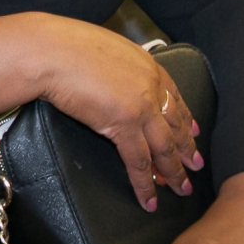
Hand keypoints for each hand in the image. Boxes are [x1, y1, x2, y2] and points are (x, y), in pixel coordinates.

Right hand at [19, 15, 202, 206]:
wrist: (49, 50)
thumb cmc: (62, 44)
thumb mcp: (102, 48)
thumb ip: (115, 66)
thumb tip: (108, 76)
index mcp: (147, 66)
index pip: (174, 98)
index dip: (185, 119)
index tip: (193, 132)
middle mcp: (151, 87)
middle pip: (175, 125)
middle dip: (187, 149)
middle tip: (195, 167)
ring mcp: (140, 107)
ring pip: (165, 147)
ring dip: (174, 172)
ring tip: (181, 189)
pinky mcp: (123, 125)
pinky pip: (139, 162)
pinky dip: (145, 184)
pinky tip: (149, 199)